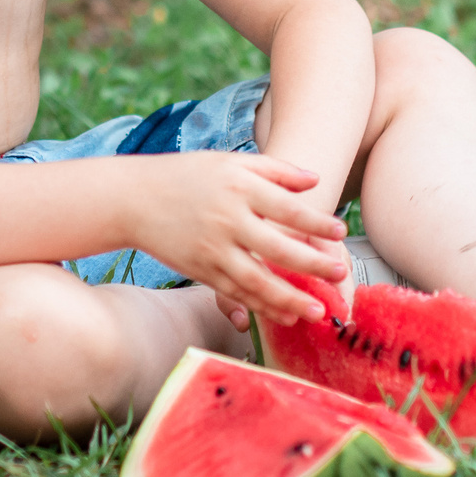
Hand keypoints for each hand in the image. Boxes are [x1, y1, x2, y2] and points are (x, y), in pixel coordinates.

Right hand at [130, 153, 345, 325]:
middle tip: (341, 273)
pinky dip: (260, 306)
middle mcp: (227, 220)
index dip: (317, 222)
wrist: (134, 198)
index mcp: (239, 188)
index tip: (342, 231)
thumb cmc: (187, 174)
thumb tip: (315, 180)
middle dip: (313, 265)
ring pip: (258, 281)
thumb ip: (275, 170)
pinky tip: (284, 314)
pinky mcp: (201, 271)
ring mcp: (213, 249)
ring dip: (290, 299)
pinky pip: (236, 293)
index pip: (288, 209)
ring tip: (318, 311)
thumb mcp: (230, 162)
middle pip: (279, 249)